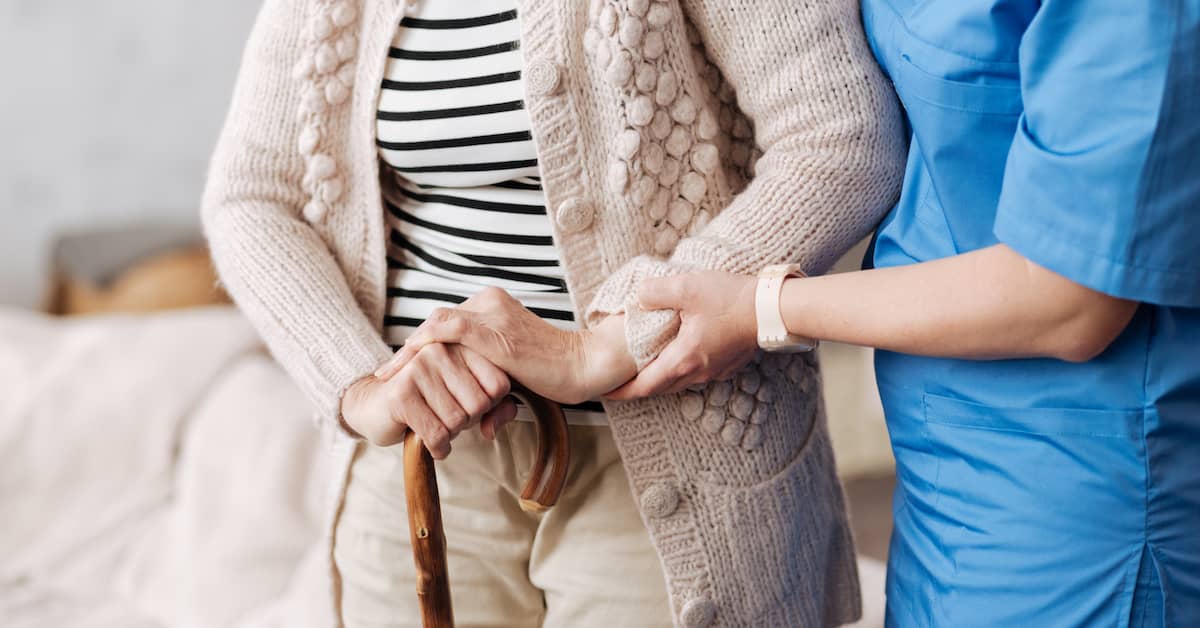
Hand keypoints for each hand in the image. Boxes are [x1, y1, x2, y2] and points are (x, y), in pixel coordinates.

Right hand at [340, 343, 517, 457]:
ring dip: (451, 435)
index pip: (499, 384)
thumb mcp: (467, 400)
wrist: (374, 407)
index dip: (489, 406)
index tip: (469, 406)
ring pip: (458, 420)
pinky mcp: (402, 393)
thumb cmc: (428, 402)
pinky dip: (438, 447)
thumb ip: (498, 407)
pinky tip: (432, 444)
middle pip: (479, 404)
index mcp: (460, 345)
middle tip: (450, 419)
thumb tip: (500, 421)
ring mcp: (419, 368)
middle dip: (468, 422)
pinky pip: (436, 433)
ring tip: (438, 425)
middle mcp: (440, 350)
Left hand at [374, 287, 632, 404]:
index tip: (402, 369)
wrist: (584, 366)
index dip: (421, 345)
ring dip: (409, 352)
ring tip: (388, 374)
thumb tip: (485, 426)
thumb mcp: (516, 377)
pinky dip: (424, 346)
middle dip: (409, 350)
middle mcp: (490, 303)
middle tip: (386, 374)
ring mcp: (492, 315)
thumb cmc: (557, 374)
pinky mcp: (495, 333)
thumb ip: (495, 389)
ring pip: (437, 325)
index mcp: (494, 305)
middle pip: (436, 323)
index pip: (446, 322)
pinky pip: (449, 331)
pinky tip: (408, 364)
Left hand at [606, 271, 758, 399]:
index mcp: (683, 359)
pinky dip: (678, 370)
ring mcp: (714, 371)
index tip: (605, 393)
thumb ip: (655, 292)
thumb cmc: (732, 300)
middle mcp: (698, 372)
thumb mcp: (686, 287)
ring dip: (658, 379)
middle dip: (637, 387)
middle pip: (659, 388)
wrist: (772, 308)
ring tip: (642, 369)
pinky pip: (695, 374)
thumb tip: (638, 298)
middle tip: (618, 382)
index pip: (644, 386)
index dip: (622, 391)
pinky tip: (675, 355)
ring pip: (678, 382)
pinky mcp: (726, 364)